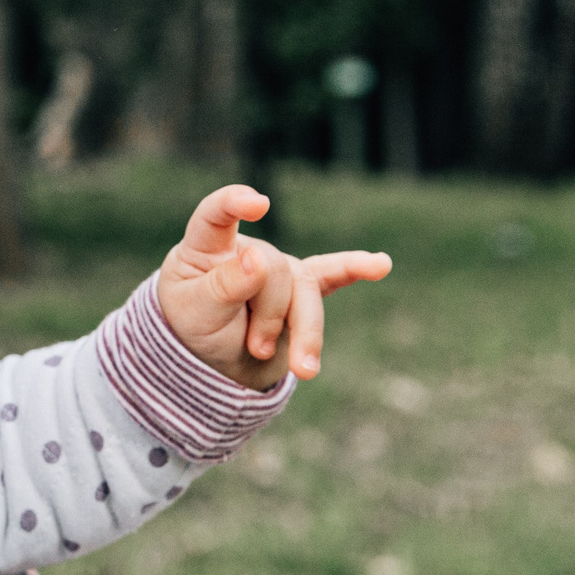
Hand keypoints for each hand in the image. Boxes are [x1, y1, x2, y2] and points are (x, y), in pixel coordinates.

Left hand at [154, 185, 391, 388]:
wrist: (213, 362)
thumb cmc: (193, 327)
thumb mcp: (196, 311)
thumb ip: (225, 285)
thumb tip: (260, 257)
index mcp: (208, 247)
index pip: (217, 216)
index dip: (234, 204)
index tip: (257, 205)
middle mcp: (247, 250)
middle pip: (275, 270)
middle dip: (269, 316)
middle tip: (253, 349)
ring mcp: (277, 269)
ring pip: (305, 290)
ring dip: (304, 332)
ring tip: (304, 370)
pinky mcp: (300, 292)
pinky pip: (332, 276)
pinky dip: (355, 270)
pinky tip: (381, 264)